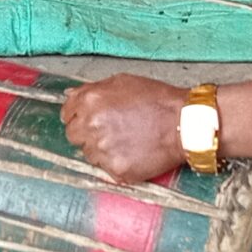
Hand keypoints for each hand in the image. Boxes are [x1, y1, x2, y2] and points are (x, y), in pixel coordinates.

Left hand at [62, 73, 191, 182]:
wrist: (184, 123)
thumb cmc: (158, 100)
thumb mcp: (123, 82)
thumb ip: (92, 89)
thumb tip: (71, 96)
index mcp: (90, 101)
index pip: (66, 114)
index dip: (77, 116)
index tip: (88, 119)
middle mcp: (92, 125)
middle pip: (73, 136)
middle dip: (87, 133)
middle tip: (110, 130)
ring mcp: (102, 149)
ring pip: (89, 154)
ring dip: (102, 149)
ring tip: (126, 140)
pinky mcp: (116, 169)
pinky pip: (106, 169)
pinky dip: (116, 162)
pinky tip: (132, 151)